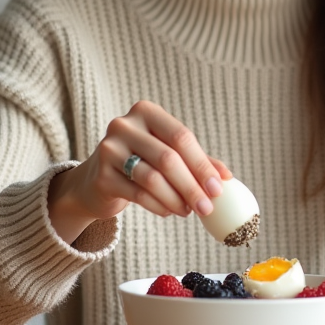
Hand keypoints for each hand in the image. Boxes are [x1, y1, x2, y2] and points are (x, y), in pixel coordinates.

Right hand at [47, 101, 230, 242]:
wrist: (97, 180)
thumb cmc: (141, 162)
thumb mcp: (168, 153)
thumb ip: (196, 161)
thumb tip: (227, 177)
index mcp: (145, 112)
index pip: (181, 137)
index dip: (202, 164)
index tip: (218, 189)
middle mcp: (124, 125)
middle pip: (168, 158)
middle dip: (192, 186)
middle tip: (206, 207)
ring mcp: (109, 149)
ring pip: (152, 178)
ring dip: (176, 199)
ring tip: (188, 211)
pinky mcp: (101, 176)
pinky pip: (138, 194)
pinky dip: (159, 206)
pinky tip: (169, 212)